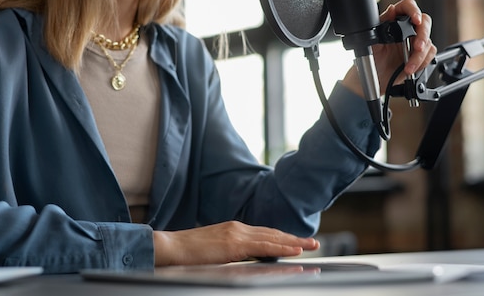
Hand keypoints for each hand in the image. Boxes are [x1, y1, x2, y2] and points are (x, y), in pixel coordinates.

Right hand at [153, 221, 319, 266]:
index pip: (265, 232)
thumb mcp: (215, 249)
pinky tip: (294, 251)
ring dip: (294, 242)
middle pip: (273, 233)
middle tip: (313, 242)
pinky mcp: (233, 245)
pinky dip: (281, 248)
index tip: (298, 241)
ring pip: (272, 238)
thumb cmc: (188, 252)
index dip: (283, 237)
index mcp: (234, 229)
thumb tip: (245, 257)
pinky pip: (263, 247)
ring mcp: (236, 234)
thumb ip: (232, 250)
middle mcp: (238, 227)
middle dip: (294, 238)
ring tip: (310, 245)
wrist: (170, 247)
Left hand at [342, 0, 436, 95]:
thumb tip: (391, 9)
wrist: (376, 77)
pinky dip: (422, 62)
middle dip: (422, 36)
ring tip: (408, 67)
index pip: (407, 6)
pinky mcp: (421, 52)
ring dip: (419, 56)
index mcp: (393, 19)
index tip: (416, 20)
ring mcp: (415, 40)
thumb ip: (382, 24)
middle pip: (424, 22)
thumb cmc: (371, 58)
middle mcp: (406, 28)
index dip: (413, 10)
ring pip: (428, 41)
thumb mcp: (372, 41)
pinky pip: (430, 53)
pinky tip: (411, 68)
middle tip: (417, 47)